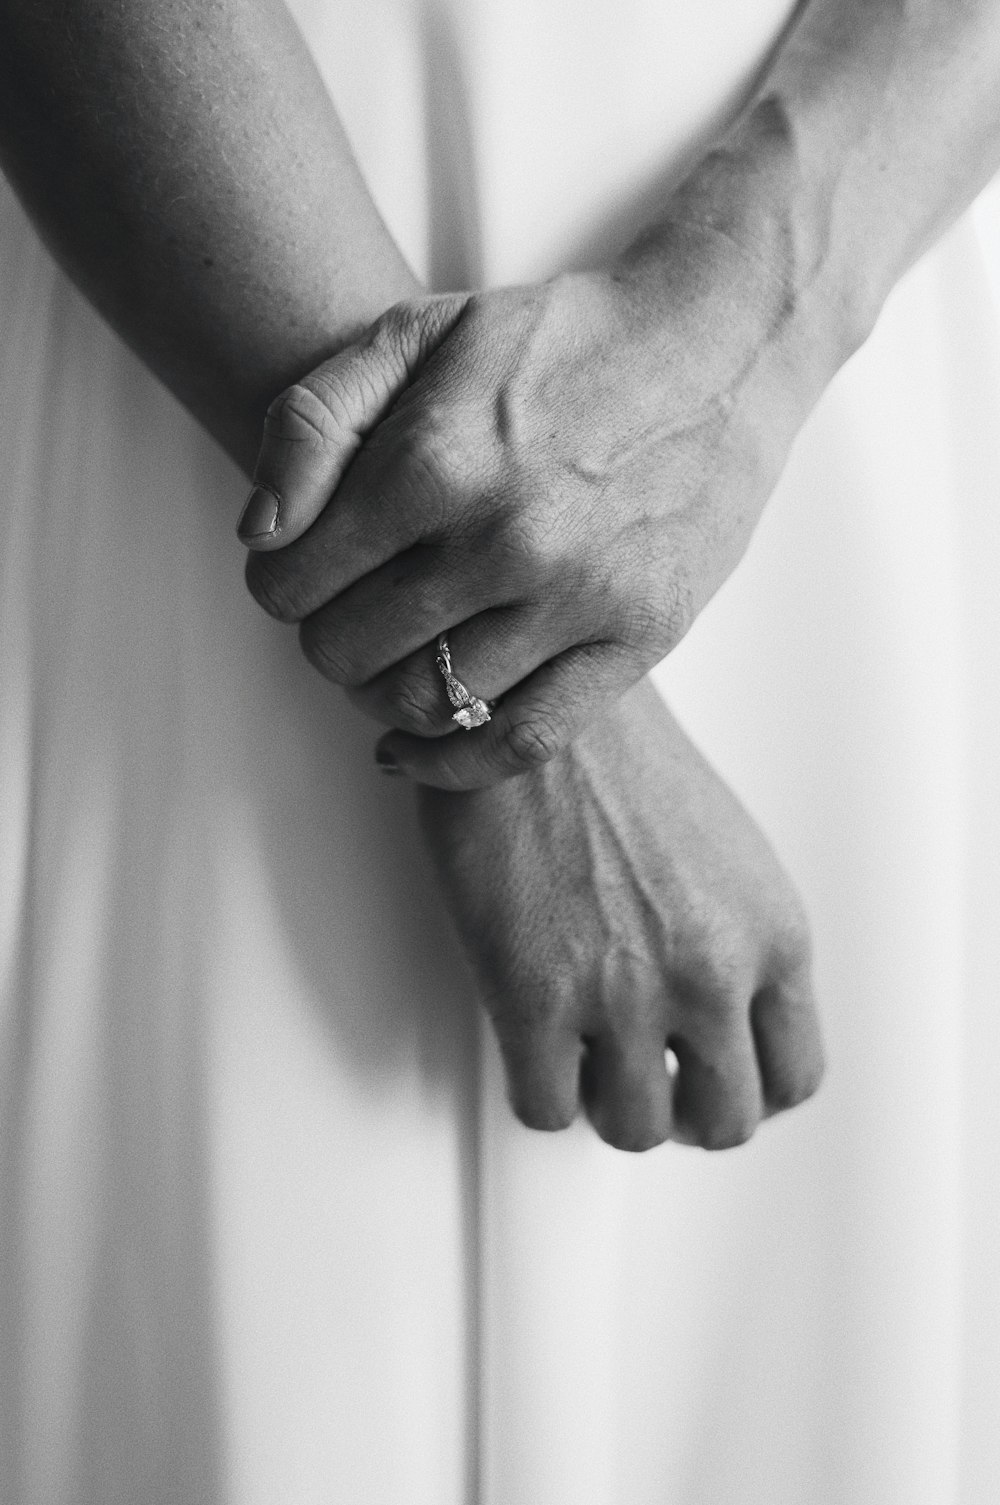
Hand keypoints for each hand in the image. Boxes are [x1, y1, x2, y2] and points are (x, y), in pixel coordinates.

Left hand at [240, 223, 818, 789]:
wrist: (716, 348)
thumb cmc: (557, 342)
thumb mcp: (418, 331)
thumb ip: (313, 420)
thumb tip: (261, 534)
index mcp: (435, 459)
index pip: (292, 582)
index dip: (277, 584)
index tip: (297, 575)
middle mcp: (503, 538)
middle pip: (347, 652)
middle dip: (326, 638)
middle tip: (347, 614)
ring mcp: (576, 597)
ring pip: (425, 704)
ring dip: (380, 696)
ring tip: (390, 658)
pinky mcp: (637, 639)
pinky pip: (522, 740)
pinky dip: (451, 762)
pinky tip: (416, 745)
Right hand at [416, 678, 823, 1150]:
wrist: (533, 704)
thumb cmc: (619, 759)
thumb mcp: (728, 853)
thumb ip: (740, 942)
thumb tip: (715, 1021)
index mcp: (774, 935)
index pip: (795, 1075)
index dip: (748, 1088)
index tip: (709, 1075)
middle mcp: (714, 973)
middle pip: (725, 1121)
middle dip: (681, 1107)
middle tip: (645, 1075)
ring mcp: (626, 993)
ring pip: (633, 1127)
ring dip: (605, 1101)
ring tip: (582, 1051)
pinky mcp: (533, 998)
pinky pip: (546, 1108)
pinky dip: (539, 1088)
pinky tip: (531, 1039)